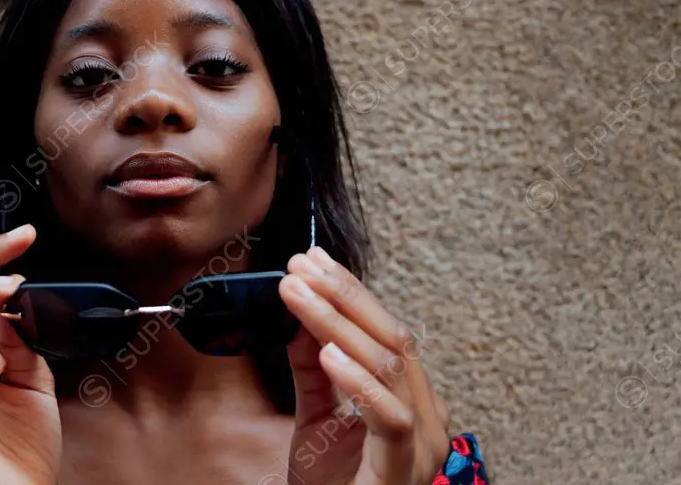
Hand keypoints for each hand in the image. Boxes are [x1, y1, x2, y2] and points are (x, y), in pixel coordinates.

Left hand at [279, 246, 450, 484]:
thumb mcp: (317, 422)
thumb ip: (314, 373)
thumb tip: (301, 318)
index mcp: (410, 399)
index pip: (384, 331)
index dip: (348, 292)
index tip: (310, 261)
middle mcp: (426, 416)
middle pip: (391, 338)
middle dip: (343, 295)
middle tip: (301, 266)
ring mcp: (421, 444)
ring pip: (388, 366)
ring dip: (337, 322)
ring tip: (299, 292)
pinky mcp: (403, 471)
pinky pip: (390, 418)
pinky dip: (358, 381)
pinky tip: (327, 352)